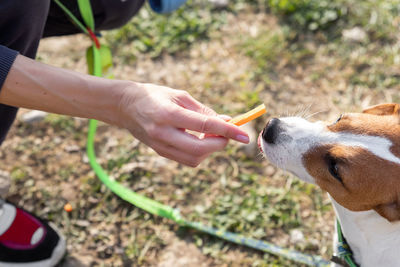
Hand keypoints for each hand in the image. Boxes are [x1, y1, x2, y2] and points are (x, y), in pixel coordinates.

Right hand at [117, 82, 248, 166]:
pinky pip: (186, 159)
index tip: (244, 135)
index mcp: (168, 114)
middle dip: (219, 144)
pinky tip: (200, 140)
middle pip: (200, 149)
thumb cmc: (155, 96)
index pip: (204, 125)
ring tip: (211, 135)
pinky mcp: (160, 152)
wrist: (125, 106)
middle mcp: (163, 133)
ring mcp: (160, 146)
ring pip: (194, 158)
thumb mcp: (180, 96)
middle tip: (227, 134)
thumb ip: (203, 110)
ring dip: (210, 149)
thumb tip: (226, 121)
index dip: (227, 131)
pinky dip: (199, 152)